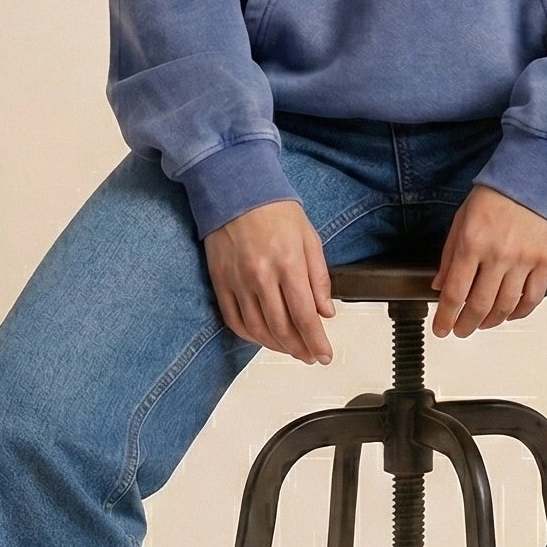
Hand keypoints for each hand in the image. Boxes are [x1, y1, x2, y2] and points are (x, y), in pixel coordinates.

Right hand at [204, 199, 335, 364]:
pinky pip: (234, 320)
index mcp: (288, 263)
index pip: (304, 315)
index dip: (316, 341)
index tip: (325, 355)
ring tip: (291, 350)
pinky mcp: (220, 282)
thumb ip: (319, 278)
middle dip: (300, 349)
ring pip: (258, 329)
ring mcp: (238, 281)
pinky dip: (250, 336)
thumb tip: (326, 312)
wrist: (236, 190)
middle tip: (310, 356)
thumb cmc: (275, 211)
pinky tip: (263, 338)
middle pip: (282, 328)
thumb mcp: (309, 238)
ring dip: (277, 346)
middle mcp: (261, 276)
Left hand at [430, 183, 546, 338]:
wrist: (534, 176)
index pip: (454, 292)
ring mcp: (523, 260)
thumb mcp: (462, 218)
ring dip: (490, 322)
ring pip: (505, 307)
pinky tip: (509, 313)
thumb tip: (439, 284)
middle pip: (479, 306)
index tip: (441, 328)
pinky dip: (519, 312)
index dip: (445, 317)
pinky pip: (533, 298)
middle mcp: (497, 254)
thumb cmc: (497, 193)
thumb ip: (449, 254)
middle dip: (465, 325)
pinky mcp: (545, 262)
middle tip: (460, 330)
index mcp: (471, 242)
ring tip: (482, 324)